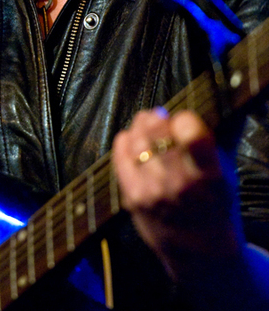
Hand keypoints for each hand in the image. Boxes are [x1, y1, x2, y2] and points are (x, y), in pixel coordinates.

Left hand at [112, 108, 240, 281]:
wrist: (198, 250)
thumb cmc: (216, 204)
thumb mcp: (226, 170)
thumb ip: (217, 134)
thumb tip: (210, 96)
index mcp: (212, 177)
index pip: (193, 137)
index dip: (185, 121)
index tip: (184, 120)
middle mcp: (181, 185)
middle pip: (158, 131)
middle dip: (160, 119)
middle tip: (164, 118)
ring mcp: (153, 191)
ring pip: (138, 136)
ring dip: (143, 127)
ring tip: (151, 130)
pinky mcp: (132, 196)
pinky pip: (121, 150)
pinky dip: (127, 140)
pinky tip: (135, 141)